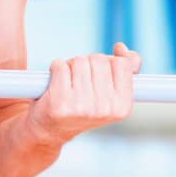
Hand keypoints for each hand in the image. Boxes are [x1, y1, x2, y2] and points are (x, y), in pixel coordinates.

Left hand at [26, 43, 141, 142]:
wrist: (50, 128)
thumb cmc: (82, 105)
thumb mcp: (109, 92)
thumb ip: (125, 69)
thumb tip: (121, 48)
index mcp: (122, 107)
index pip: (122, 64)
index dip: (107, 62)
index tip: (98, 74)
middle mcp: (104, 109)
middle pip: (99, 59)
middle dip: (87, 63)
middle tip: (79, 79)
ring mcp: (82, 107)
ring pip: (79, 61)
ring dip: (71, 65)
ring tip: (68, 81)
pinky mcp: (60, 102)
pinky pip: (60, 66)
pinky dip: (56, 67)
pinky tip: (55, 82)